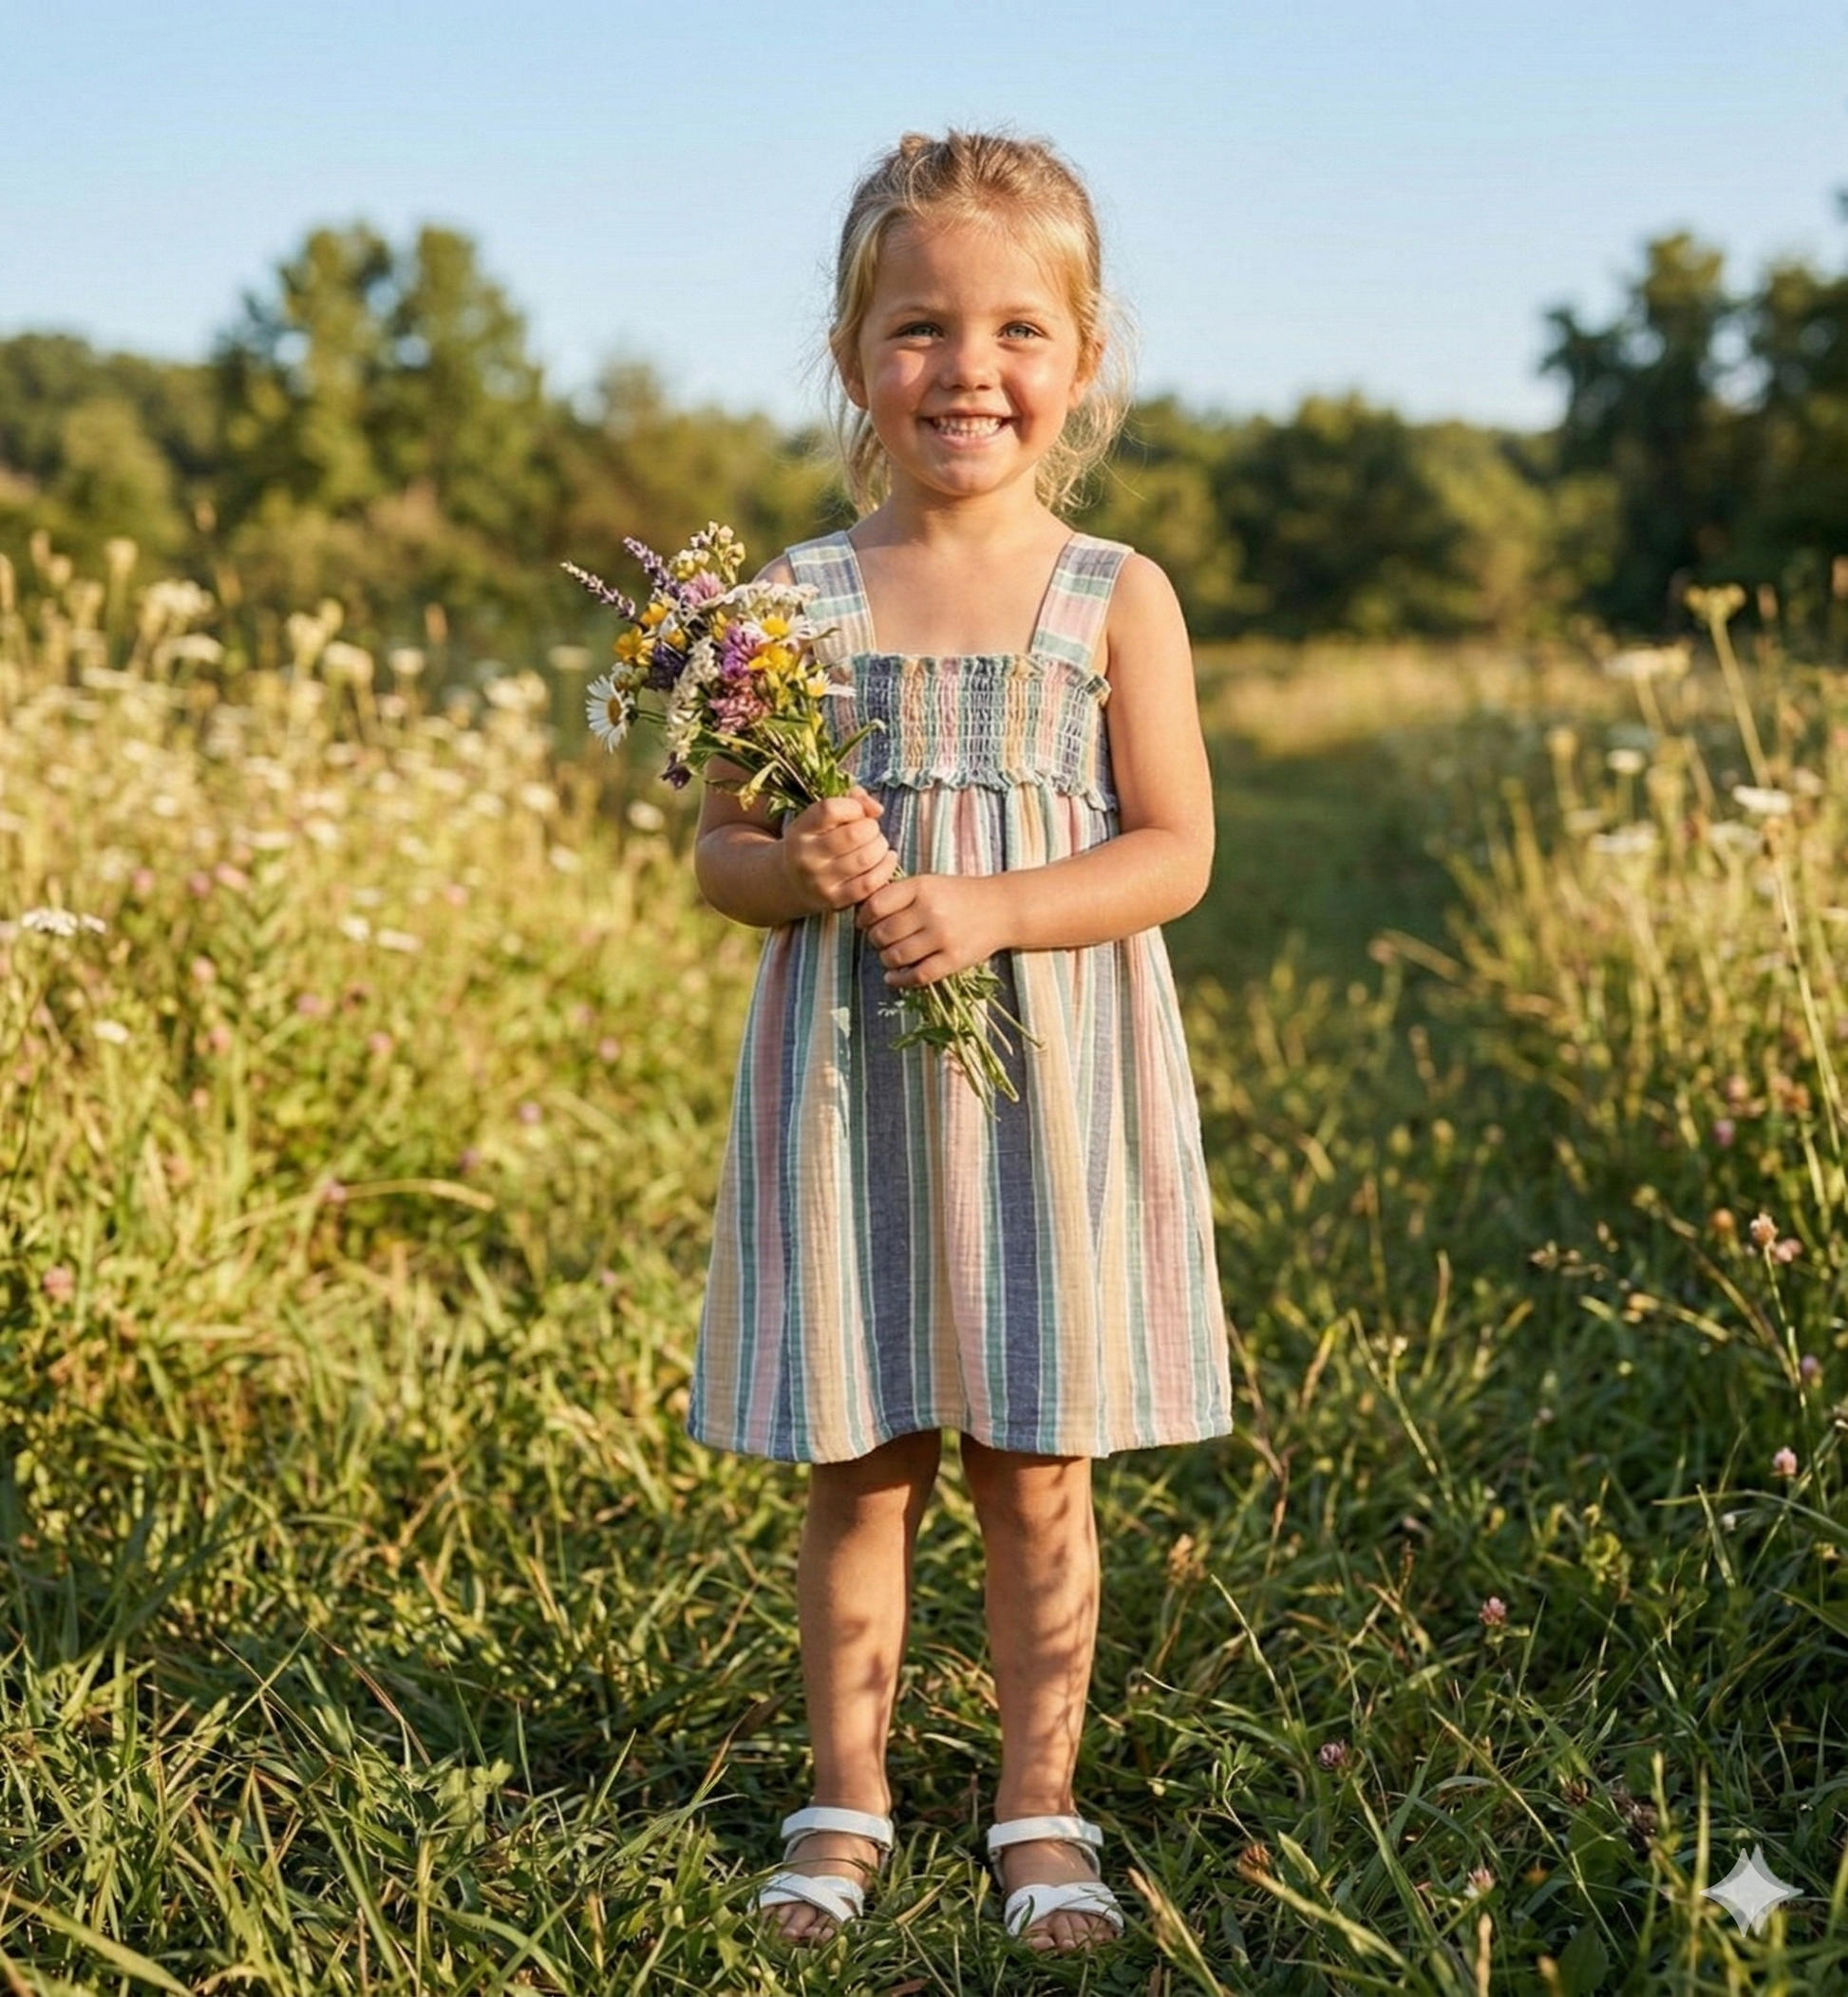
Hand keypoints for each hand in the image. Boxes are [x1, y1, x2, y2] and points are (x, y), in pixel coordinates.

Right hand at [780, 788, 894, 913]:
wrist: (792, 883)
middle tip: (871, 831)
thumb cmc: (817, 842)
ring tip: (877, 845)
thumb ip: (851, 801)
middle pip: (854, 834)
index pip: (830, 809)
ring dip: (880, 847)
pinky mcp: (834, 901)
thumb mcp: (822, 818)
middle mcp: (806, 857)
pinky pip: (870, 883)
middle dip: (872, 828)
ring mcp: (819, 881)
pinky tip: (887, 859)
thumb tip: (877, 808)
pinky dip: (886, 867)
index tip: (859, 812)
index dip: (854, 807)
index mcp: (800, 830)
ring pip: (865, 858)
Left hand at [854, 871, 1011, 988]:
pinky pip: (917, 976)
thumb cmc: (959, 895)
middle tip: (880, 940)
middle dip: (875, 940)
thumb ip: (899, 894)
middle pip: (882, 933)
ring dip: (886, 959)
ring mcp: (943, 937)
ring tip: (891, 955)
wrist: (1001, 908)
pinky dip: (900, 979)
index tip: (865, 923)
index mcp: (921, 887)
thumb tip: (863, 915)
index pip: (876, 905)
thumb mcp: (929, 883)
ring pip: (896, 956)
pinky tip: (894, 976)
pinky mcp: (954, 960)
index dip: (864, 917)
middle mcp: (931, 911)